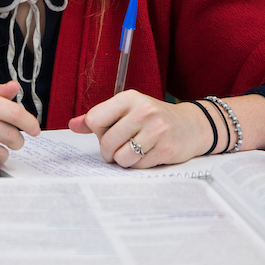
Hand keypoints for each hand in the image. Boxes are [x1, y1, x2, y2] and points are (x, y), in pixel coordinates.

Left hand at [67, 90, 209, 168]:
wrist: (192, 126)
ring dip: (123, 160)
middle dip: (109, 151)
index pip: (95, 119)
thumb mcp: (127, 111)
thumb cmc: (153, 119)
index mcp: (129, 98)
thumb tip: (72, 125)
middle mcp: (143, 111)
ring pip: (121, 157)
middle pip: (107, 142)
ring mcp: (156, 130)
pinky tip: (148, 154)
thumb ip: (99, 118)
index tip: (108, 131)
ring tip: (133, 151)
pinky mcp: (165, 149)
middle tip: (119, 148)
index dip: (97, 131)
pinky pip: (138, 166)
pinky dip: (139, 165)